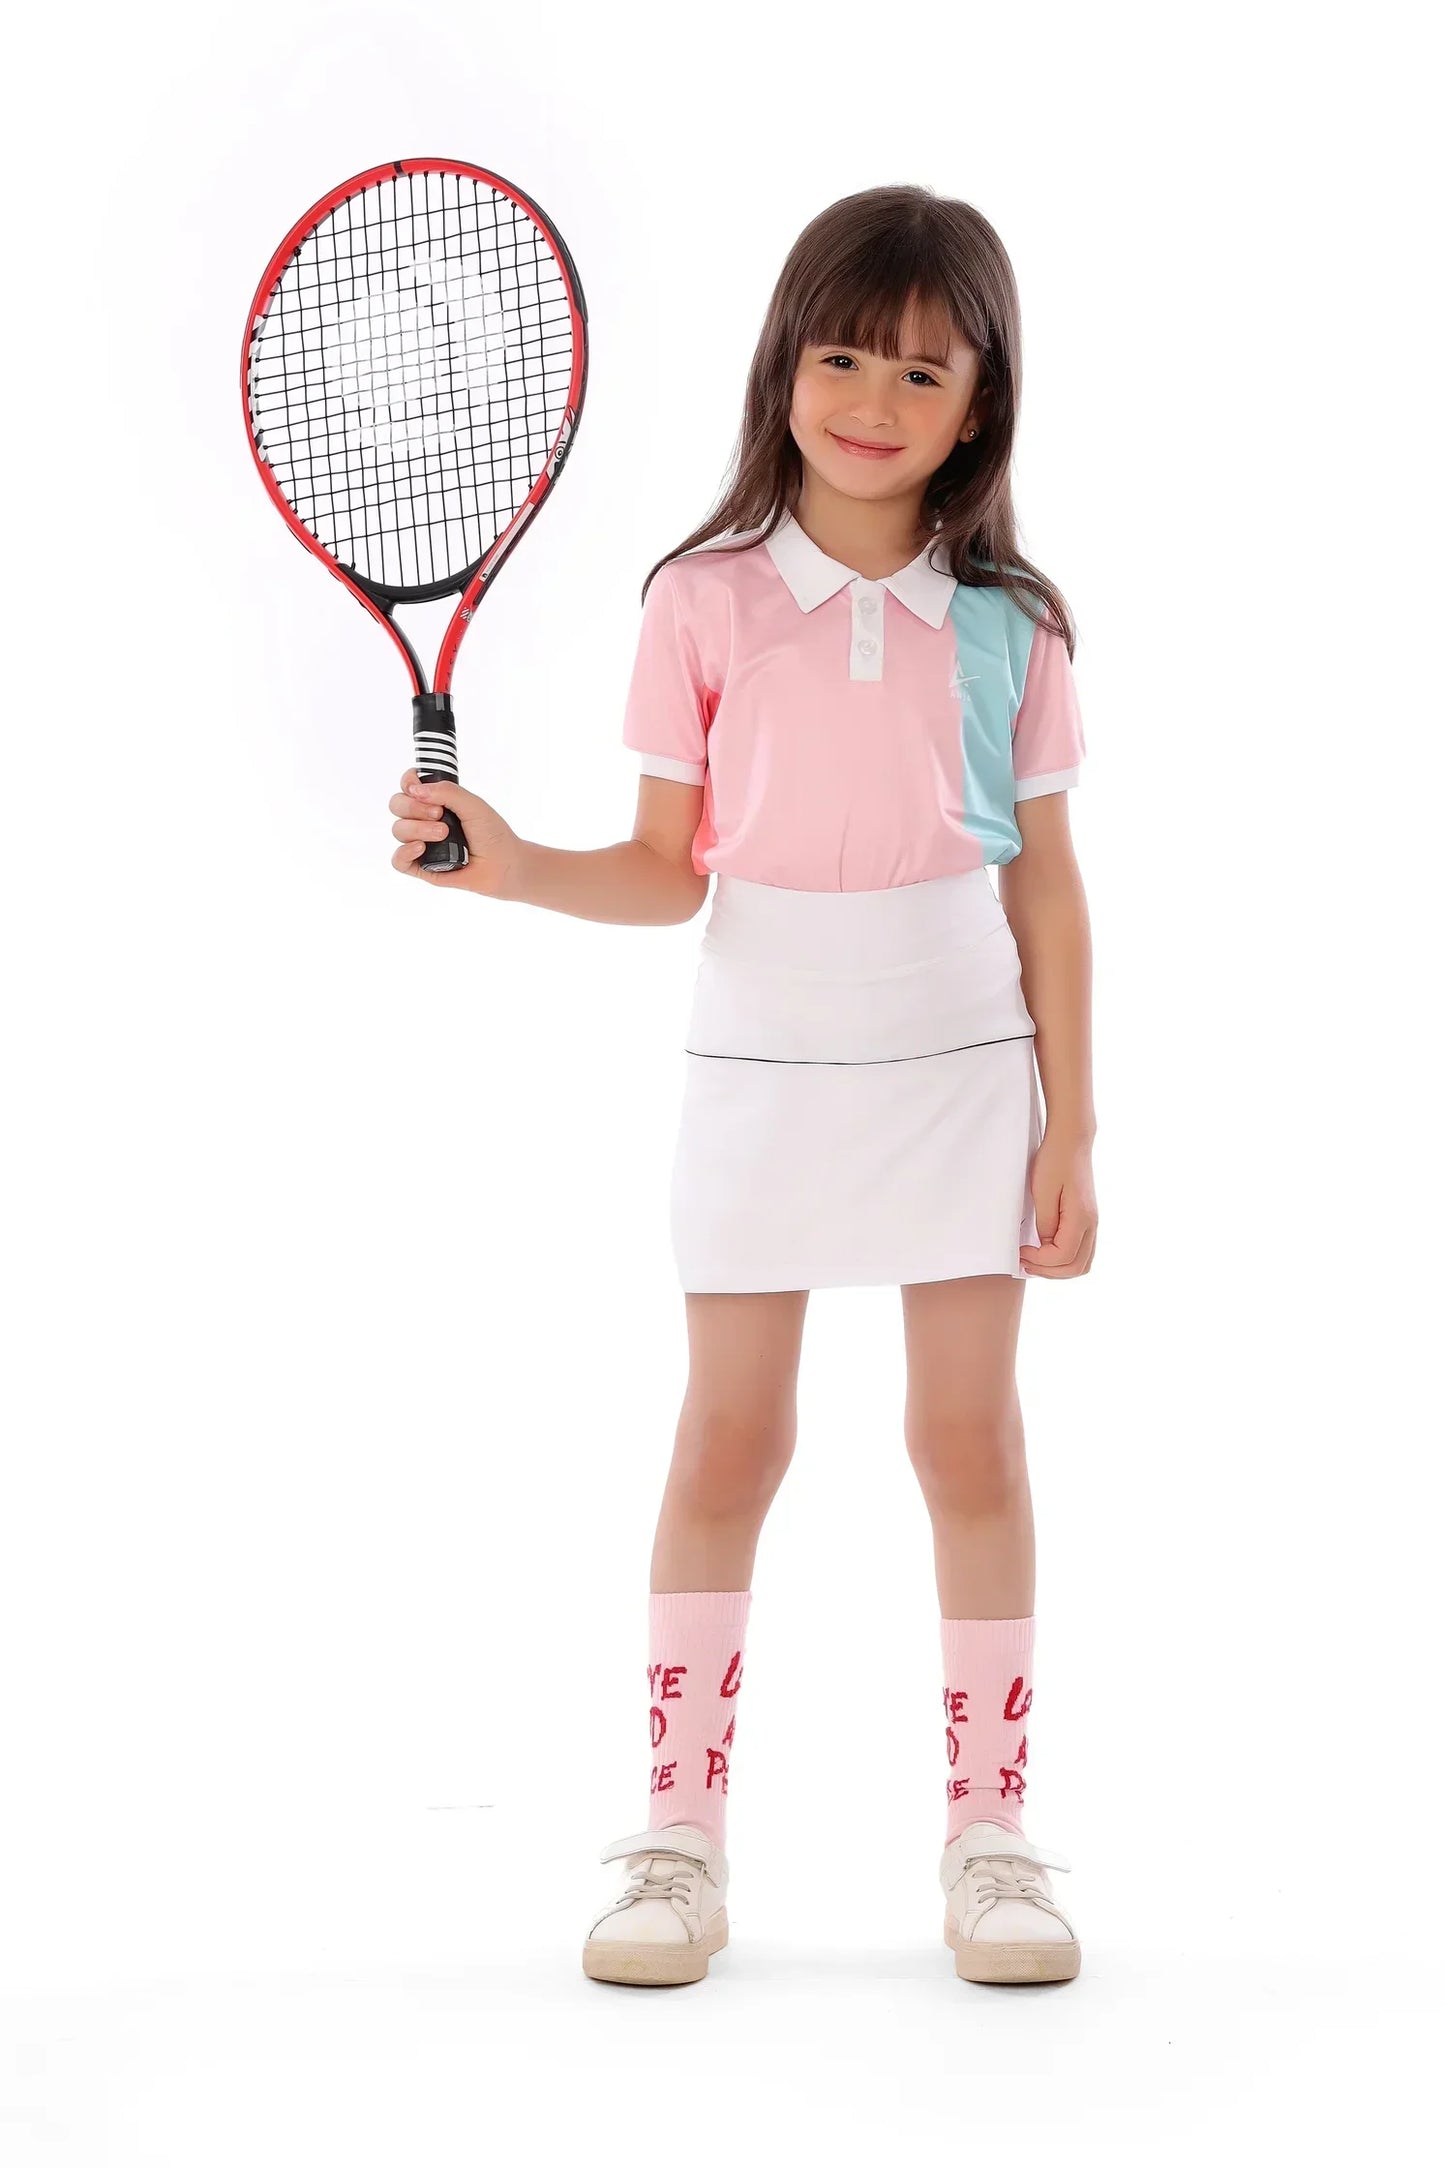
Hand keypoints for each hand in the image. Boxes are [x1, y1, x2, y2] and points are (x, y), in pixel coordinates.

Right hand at [389, 770, 526, 898]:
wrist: (503, 865)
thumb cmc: (492, 834)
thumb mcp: (473, 804)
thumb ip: (447, 792)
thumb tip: (414, 790)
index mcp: (435, 802)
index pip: (408, 786)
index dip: (408, 783)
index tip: (417, 786)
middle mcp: (425, 820)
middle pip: (397, 805)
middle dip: (413, 807)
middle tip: (439, 814)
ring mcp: (421, 843)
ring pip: (398, 830)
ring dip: (418, 829)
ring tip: (443, 834)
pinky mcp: (421, 867)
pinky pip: (398, 860)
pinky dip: (404, 852)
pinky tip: (421, 849)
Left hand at [1019, 1130, 1097, 1278]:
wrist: (1071, 1141)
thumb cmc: (1055, 1161)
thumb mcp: (1042, 1191)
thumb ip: (1045, 1223)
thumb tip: (1044, 1246)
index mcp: (1081, 1218)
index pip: (1063, 1257)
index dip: (1039, 1261)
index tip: (1021, 1252)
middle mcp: (1092, 1224)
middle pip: (1076, 1267)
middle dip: (1048, 1271)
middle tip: (1024, 1263)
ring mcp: (1092, 1223)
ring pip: (1081, 1263)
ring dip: (1057, 1269)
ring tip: (1034, 1261)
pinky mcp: (1086, 1219)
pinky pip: (1081, 1251)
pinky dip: (1064, 1259)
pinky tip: (1045, 1252)